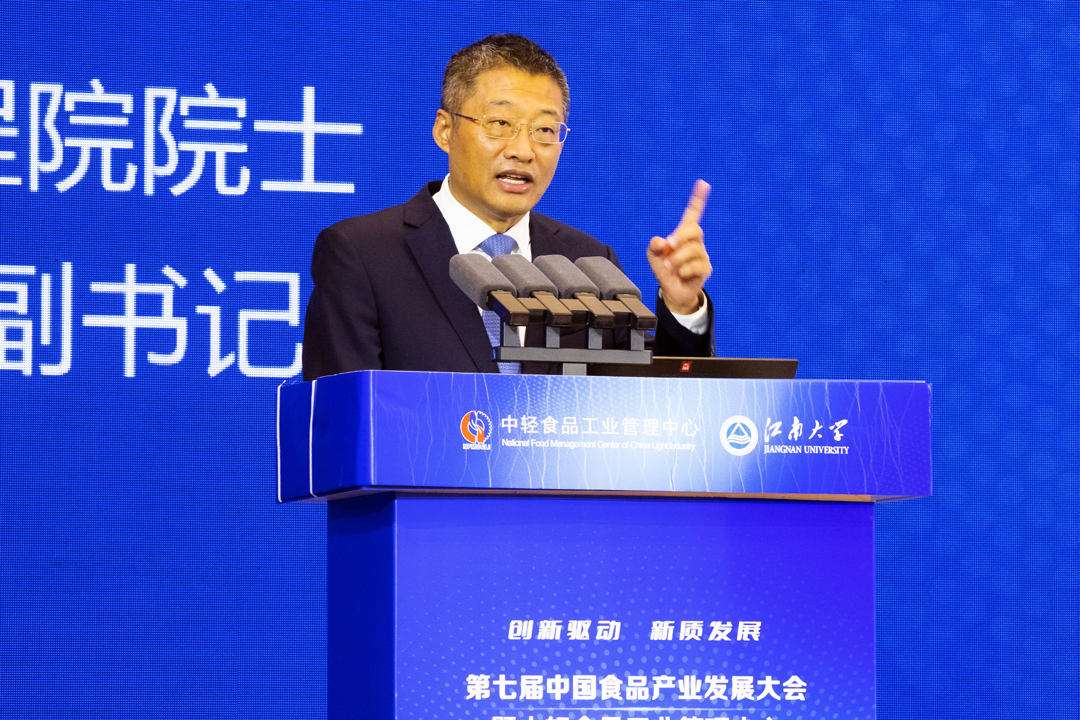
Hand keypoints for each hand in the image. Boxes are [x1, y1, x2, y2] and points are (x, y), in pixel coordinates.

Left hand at [648, 179, 711, 314]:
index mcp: (684, 234)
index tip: (703, 184)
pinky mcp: (706, 269)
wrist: (673, 291)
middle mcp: (695, 242)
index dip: (698, 199)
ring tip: (670, 267)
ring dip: (676, 259)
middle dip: (681, 236)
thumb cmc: (665, 270)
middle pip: (695, 230)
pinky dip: (683, 271)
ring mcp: (702, 255)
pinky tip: (680, 275)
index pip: (693, 214)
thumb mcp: (653, 257)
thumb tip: (663, 242)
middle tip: (669, 246)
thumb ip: (654, 247)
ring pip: (693, 250)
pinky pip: (696, 266)